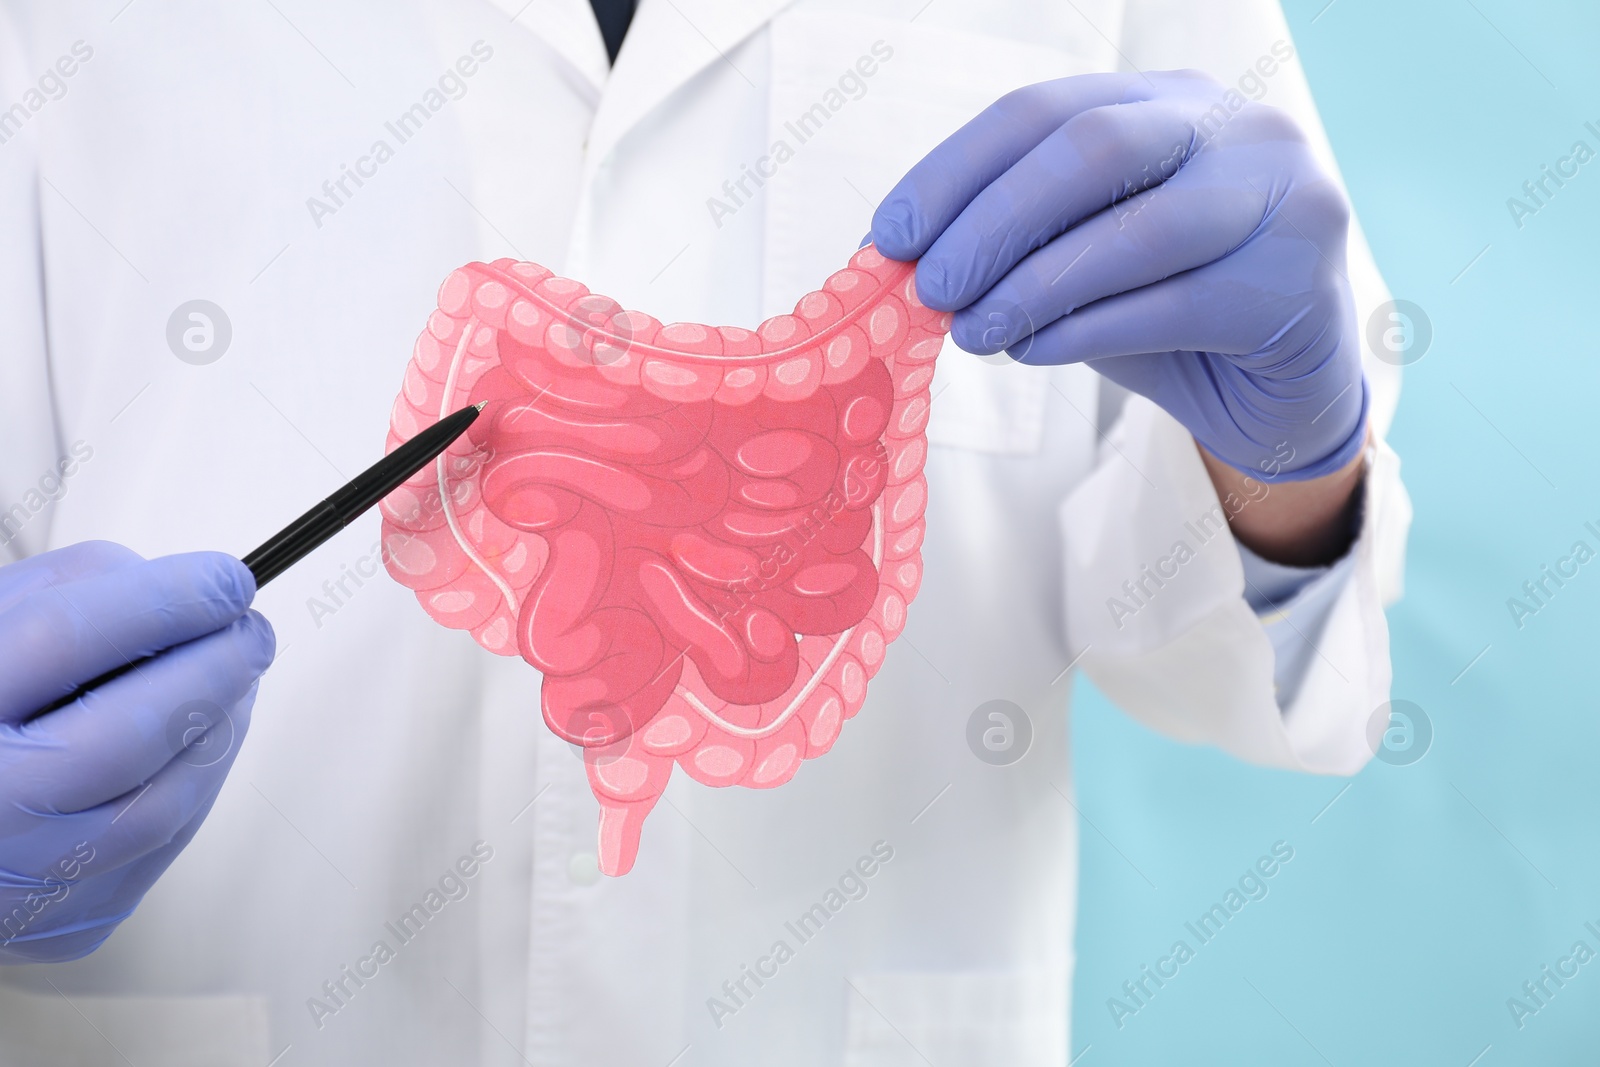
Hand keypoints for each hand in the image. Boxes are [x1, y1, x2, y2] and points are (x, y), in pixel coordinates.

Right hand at [0, 542, 273, 962]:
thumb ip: (72, 591)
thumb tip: (189, 592)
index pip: (70, 636)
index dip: (170, 599)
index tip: (227, 579)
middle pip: (135, 729)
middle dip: (218, 668)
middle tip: (252, 631)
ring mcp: (21, 881)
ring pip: (169, 800)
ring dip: (221, 729)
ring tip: (232, 679)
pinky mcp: (64, 926)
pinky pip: (162, 847)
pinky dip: (194, 784)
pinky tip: (198, 741)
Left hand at [871, 70, 1367, 482]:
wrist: (1281, 397)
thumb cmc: (1169, 319)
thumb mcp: (1083, 266)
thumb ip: (1018, 248)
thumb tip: (908, 262)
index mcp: (1173, 102)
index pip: (1045, 111)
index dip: (955, 169)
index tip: (890, 235)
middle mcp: (1238, 129)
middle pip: (1093, 149)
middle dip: (992, 221)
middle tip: (930, 287)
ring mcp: (1283, 200)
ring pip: (1136, 229)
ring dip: (1033, 285)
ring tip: (972, 332)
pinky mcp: (1295, 286)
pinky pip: (1169, 306)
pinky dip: (1084, 331)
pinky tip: (1032, 351)